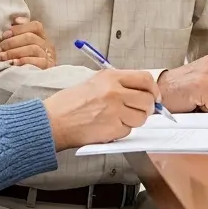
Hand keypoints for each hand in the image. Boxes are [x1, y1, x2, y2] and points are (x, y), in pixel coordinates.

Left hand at [0, 16, 55, 67]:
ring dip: (14, 52)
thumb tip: (14, 21)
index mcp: (42, 37)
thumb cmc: (27, 61)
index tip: (4, 34)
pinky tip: (13, 63)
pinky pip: (37, 61)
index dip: (19, 28)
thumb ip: (20, 35)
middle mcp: (47, 45)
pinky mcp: (47, 67)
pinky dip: (24, 60)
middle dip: (12, 42)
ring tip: (0, 57)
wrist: (37, 81)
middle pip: (31, 37)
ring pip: (33, 48)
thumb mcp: (24, 47)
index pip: (35, 26)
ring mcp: (48, 56)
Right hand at [41, 69, 157, 147]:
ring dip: (134, 121)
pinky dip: (121, 131)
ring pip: (141, 118)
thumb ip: (118, 84)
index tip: (154, 96)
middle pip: (148, 100)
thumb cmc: (68, 104)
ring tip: (118, 119)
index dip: (153, 90)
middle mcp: (115, 92)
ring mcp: (115, 111)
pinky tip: (107, 127)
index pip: (145, 79)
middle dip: (147, 108)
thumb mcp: (94, 82)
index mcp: (111, 77)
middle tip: (140, 111)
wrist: (53, 121)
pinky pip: (128, 131)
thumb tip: (140, 91)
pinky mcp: (112, 128)